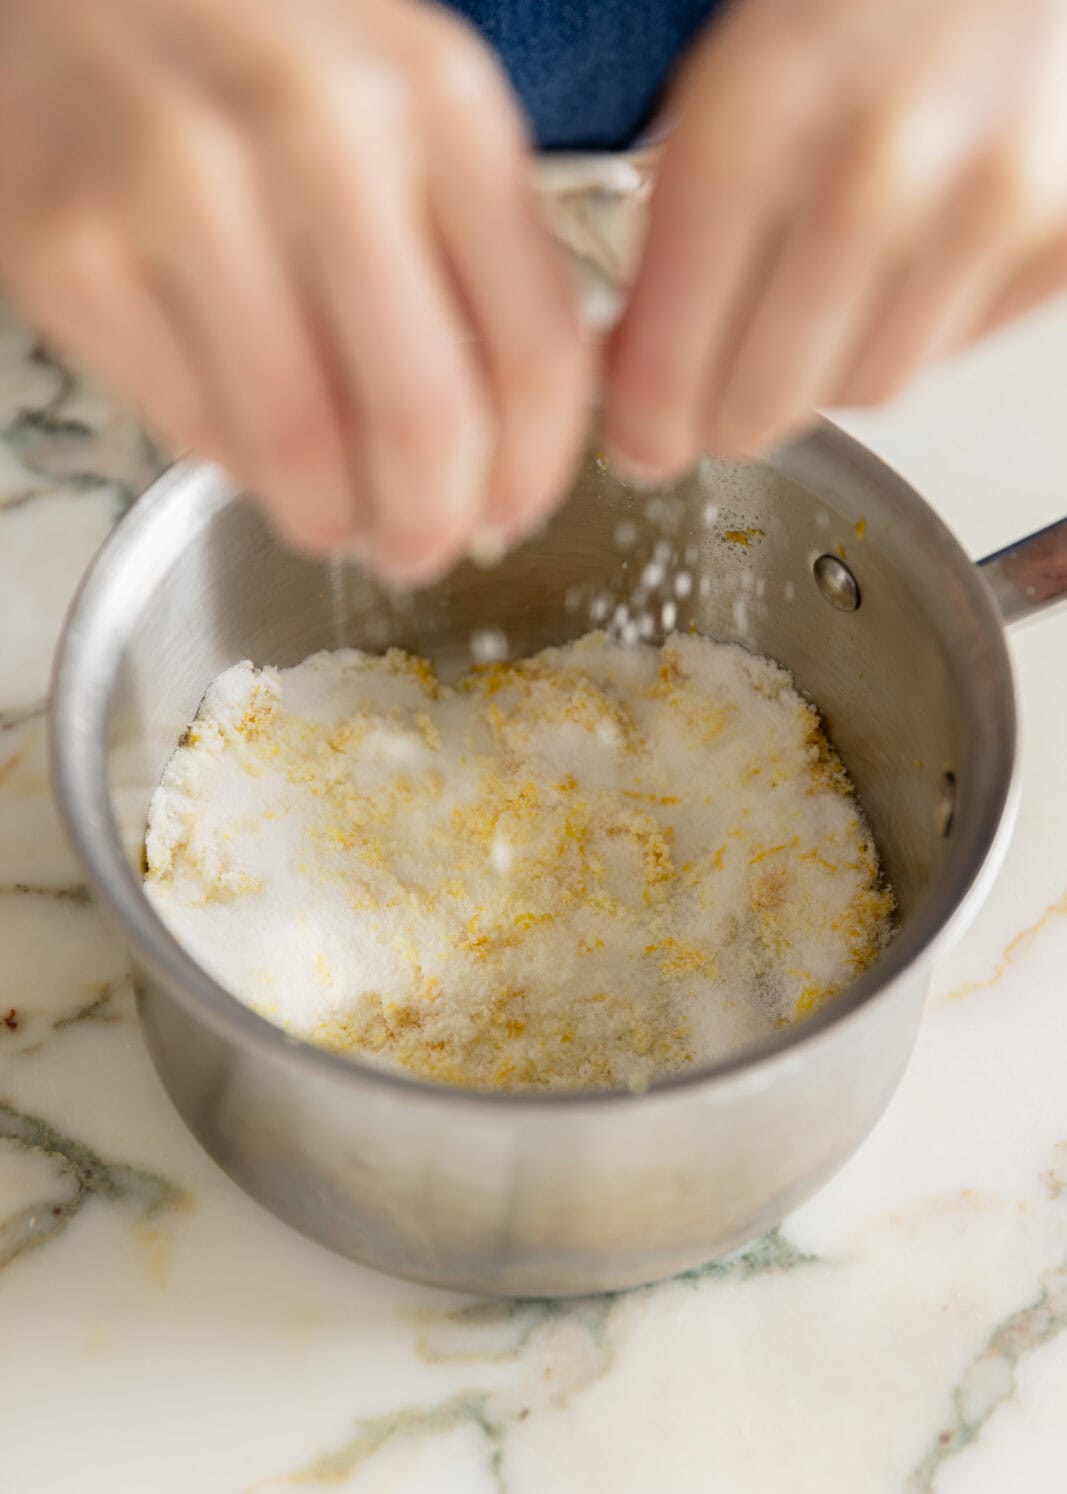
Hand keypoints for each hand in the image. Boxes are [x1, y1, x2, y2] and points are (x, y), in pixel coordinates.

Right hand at [0, 0, 590, 581]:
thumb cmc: (248, 50)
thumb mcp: (400, 99)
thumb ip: (475, 245)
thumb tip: (514, 436)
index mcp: (438, 97)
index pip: (539, 349)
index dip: (534, 472)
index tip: (512, 514)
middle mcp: (320, 132)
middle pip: (425, 421)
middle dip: (430, 526)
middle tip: (416, 551)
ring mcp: (182, 185)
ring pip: (301, 449)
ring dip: (329, 517)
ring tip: (330, 515)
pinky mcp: (70, 245)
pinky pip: (192, 427)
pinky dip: (232, 463)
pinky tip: (242, 435)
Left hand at [605, 0, 1066, 475]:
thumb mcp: (722, 84)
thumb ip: (672, 240)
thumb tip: (635, 383)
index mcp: (753, 129)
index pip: (670, 373)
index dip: (643, 427)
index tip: (640, 438)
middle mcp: (874, 176)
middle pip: (763, 408)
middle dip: (726, 407)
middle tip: (719, 378)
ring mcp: (985, 207)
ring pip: (862, 392)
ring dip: (825, 366)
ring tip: (824, 283)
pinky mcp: (1062, 233)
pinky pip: (951, 354)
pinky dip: (913, 328)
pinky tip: (905, 255)